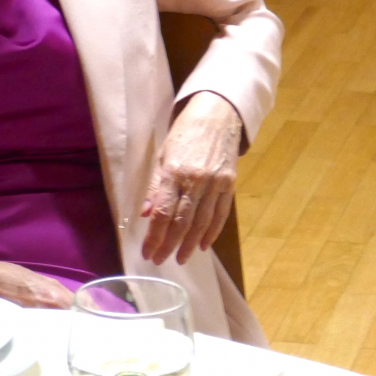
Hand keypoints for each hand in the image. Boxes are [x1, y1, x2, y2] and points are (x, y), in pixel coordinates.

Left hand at [141, 92, 241, 265]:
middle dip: (170, 245)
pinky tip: (203, 245)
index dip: (154, 237)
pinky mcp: (229, 184)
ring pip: (202, 222)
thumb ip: (156, 186)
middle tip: (161, 260)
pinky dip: (212, 232)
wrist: (217, 114)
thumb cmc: (184, 133)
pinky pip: (220, 214)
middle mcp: (195, 180)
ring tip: (181, 258)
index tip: (147, 253)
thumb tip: (146, 215)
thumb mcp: (163, 155)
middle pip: (182, 221)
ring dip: (190, 244)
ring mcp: (215, 183)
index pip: (163, 213)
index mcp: (174, 172)